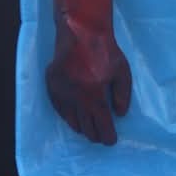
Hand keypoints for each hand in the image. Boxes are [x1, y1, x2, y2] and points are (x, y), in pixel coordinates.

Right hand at [47, 23, 131, 145]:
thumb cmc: (105, 52)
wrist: (80, 33)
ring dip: (81, 128)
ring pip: (71, 120)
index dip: (107, 136)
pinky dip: (68, 117)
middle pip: (86, 126)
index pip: (102, 124)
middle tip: (101, 138)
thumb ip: (122, 95)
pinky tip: (74, 119)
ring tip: (88, 131)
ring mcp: (62, 93)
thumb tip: (120, 115)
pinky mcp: (52, 86)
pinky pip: (60, 109)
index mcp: (95, 96)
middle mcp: (77, 98)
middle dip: (95, 134)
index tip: (111, 141)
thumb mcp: (122, 72)